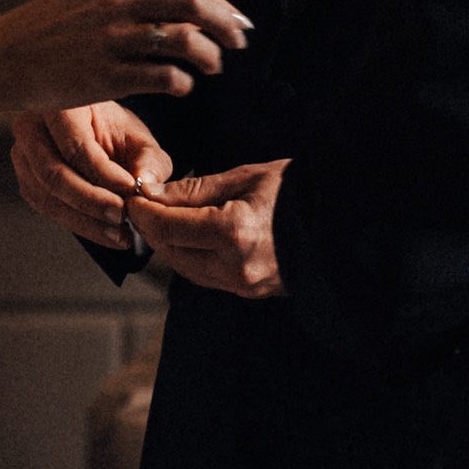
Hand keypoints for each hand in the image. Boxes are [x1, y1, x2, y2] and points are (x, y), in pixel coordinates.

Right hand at [0, 0, 252, 112]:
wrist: (2, 57)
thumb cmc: (47, 28)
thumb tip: (185, 10)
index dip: (218, 2)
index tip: (237, 17)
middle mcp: (115, 2)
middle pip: (191, 4)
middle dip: (224, 23)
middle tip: (239, 40)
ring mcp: (111, 40)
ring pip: (183, 42)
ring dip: (208, 56)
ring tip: (212, 66)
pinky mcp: (106, 76)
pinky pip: (163, 77)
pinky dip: (182, 82)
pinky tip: (183, 85)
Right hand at [12, 103, 172, 250]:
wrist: (92, 132)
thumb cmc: (113, 130)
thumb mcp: (138, 138)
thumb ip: (149, 159)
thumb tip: (146, 183)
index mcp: (58, 105)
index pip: (75, 145)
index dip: (104, 173)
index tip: (131, 189)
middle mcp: (31, 127)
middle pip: (54, 174)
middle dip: (91, 202)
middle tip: (122, 216)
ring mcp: (23, 156)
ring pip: (49, 197)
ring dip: (86, 221)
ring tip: (119, 232)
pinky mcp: (27, 181)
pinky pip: (48, 208)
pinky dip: (79, 224)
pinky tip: (106, 232)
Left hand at [126, 158, 288, 298]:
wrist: (336, 220)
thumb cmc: (293, 190)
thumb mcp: (242, 177)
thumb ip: (193, 190)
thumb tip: (151, 193)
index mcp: (234, 233)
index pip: (169, 227)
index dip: (143, 211)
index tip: (132, 195)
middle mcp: (236, 266)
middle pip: (172, 251)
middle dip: (151, 228)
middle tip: (141, 204)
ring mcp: (244, 284)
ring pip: (184, 269)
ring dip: (167, 244)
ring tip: (160, 216)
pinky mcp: (248, 291)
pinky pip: (204, 276)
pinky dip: (188, 256)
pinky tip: (186, 235)